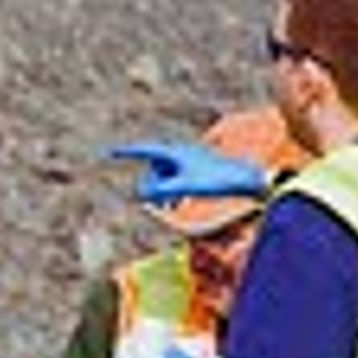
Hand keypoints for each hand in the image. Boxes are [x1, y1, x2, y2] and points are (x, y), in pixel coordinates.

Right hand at [107, 139, 273, 207]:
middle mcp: (181, 154)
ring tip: (171, 207)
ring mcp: (189, 162)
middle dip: (152, 186)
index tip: (109, 153)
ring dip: (163, 192)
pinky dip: (172, 192)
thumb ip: (161, 190)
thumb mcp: (186, 186)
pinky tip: (179, 203)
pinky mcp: (197, 170)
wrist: (247, 178)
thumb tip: (142, 194)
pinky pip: (174, 180)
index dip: (127, 153)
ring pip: (164, 176)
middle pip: (153, 169)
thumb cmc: (218, 180)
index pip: (145, 150)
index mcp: (176, 152)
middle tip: (161, 206)